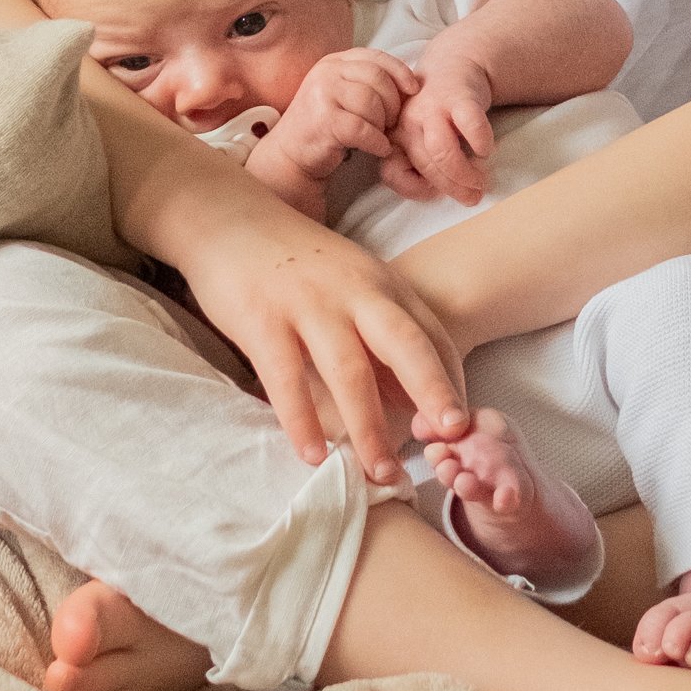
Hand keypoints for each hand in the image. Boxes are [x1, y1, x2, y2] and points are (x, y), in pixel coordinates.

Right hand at [170, 209, 465, 487]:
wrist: (227, 218)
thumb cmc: (294, 261)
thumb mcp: (351, 286)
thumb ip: (383, 338)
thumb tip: (416, 402)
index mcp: (382, 283)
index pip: (432, 335)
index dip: (451, 382)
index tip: (463, 428)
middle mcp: (354, 291)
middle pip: (406, 345)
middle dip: (434, 391)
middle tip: (452, 439)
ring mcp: (308, 304)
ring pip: (349, 372)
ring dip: (369, 428)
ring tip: (381, 473)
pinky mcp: (263, 319)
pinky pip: (287, 379)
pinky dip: (302, 421)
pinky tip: (313, 456)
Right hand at [253, 46, 416, 188]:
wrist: (290, 155)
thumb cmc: (324, 126)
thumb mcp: (342, 94)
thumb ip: (366, 82)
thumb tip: (408, 84)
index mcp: (334, 62)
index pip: (376, 57)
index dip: (400, 72)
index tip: (413, 90)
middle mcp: (326, 73)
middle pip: (377, 77)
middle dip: (393, 102)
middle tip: (391, 122)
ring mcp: (322, 94)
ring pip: (371, 102)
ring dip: (383, 123)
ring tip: (380, 135)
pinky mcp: (323, 121)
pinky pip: (363, 128)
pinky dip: (377, 141)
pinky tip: (379, 149)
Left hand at [379, 45, 497, 205]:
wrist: (454, 65)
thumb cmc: (437, 113)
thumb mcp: (419, 138)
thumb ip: (419, 166)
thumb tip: (436, 193)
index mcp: (394, 136)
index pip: (392, 173)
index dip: (415, 190)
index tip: (437, 193)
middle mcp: (408, 121)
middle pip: (425, 164)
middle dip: (452, 187)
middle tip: (473, 197)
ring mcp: (433, 107)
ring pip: (442, 151)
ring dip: (464, 173)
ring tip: (482, 181)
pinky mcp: (459, 97)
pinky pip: (470, 126)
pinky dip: (480, 143)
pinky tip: (485, 150)